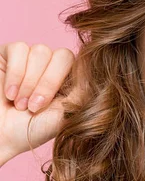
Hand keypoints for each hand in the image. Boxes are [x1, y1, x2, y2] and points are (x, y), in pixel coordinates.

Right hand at [0, 42, 79, 161]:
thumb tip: (99, 72)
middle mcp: (51, 68)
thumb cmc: (30, 131)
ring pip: (41, 51)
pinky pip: (19, 49)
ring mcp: (31, 60)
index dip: (71, 81)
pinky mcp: (9, 55)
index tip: (60, 103)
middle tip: (34, 107)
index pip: (81, 63)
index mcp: (70, 81)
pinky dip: (15, 73)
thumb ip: (84, 93)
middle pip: (62, 55)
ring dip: (30, 82)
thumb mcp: (65, 115)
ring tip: (21, 105)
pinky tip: (10, 93)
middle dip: (48, 83)